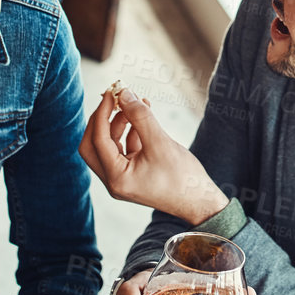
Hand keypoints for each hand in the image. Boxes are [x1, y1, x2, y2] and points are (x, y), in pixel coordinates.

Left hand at [79, 84, 227, 222]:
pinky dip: (130, 132)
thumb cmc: (182, 177)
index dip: (103, 113)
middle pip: (93, 145)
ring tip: (136, 104)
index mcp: (116, 178)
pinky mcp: (133, 174)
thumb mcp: (160, 142)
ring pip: (109, 145)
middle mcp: (114, 181)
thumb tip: (124, 94)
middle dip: (102, 119)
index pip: (98, 140)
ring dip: (118, 123)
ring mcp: (122, 178)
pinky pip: (123, 149)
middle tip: (114, 99)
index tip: (113, 92)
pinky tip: (144, 119)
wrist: (200, 201)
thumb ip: (140, 117)